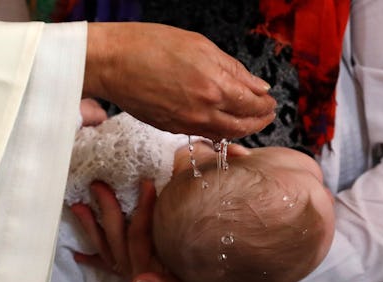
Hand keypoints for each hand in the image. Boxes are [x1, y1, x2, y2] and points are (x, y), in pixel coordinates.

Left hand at [71, 180, 200, 281]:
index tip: (147, 182)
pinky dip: (92, 259)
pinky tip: (78, 254)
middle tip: (99, 185)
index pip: (140, 235)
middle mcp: (136, 271)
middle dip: (107, 210)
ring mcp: (130, 271)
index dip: (142, 208)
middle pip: (118, 238)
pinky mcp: (130, 273)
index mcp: (152, 268)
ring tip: (78, 207)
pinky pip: (107, 266)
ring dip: (91, 227)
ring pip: (106, 247)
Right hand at [83, 22, 276, 140]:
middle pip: (244, 125)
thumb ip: (233, 69)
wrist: (112, 62)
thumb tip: (259, 86)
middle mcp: (205, 110)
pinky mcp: (173, 128)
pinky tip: (225, 123)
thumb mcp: (200, 46)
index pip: (253, 104)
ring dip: (243, 130)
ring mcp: (188, 123)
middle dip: (260, 121)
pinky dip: (221, 132)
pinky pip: (206, 135)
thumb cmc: (151, 45)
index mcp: (215, 85)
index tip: (270, 101)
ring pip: (226, 135)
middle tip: (267, 114)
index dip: (266, 104)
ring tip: (250, 121)